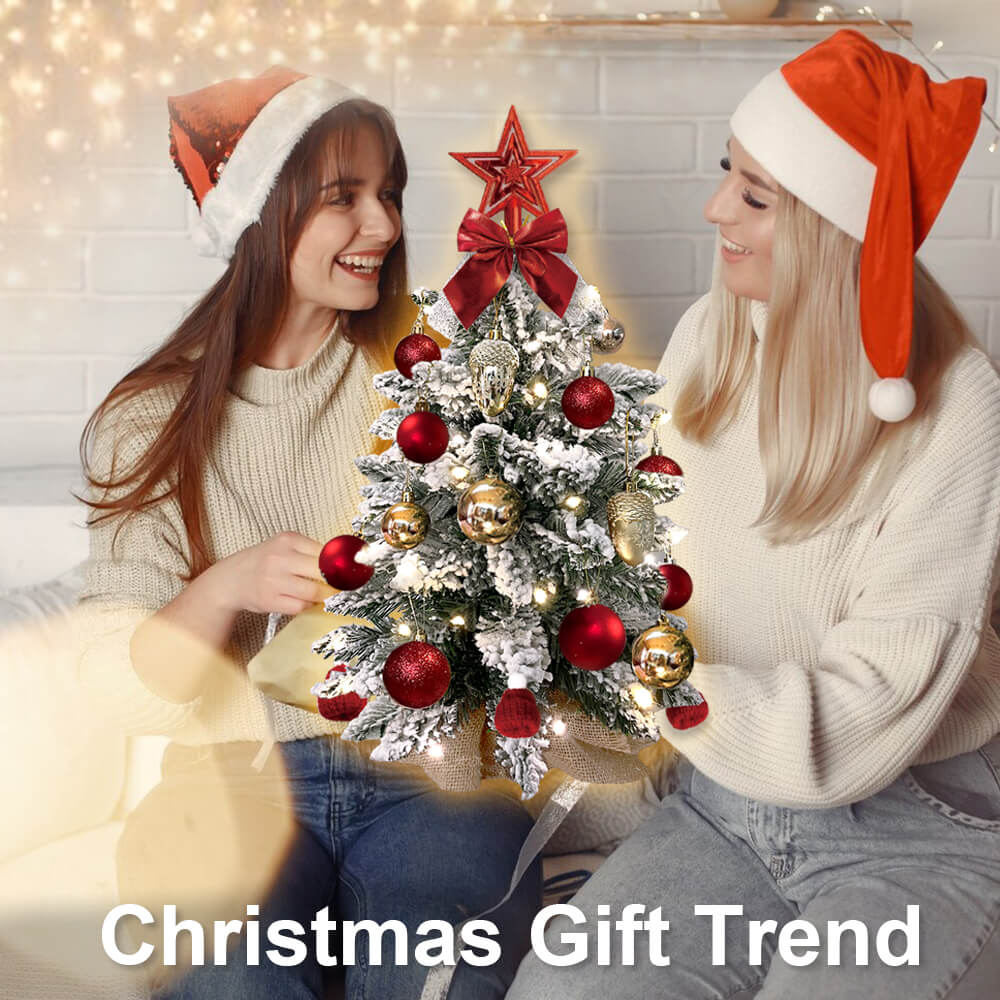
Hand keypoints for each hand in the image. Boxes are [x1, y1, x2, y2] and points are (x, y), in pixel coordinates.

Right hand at [208, 532, 335, 615]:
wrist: (230, 579)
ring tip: (327, 594)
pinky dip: (308, 605)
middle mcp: (280, 558)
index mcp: (288, 540)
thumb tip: (342, 562)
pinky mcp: (269, 600)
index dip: (341, 563)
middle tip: (344, 585)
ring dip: (325, 596)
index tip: (352, 570)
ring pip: (314, 591)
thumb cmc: (263, 562)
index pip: (325, 551)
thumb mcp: (284, 547)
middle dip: (337, 581)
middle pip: (322, 571)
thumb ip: (309, 551)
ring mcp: (274, 580)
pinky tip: (307, 601)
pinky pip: (300, 606)